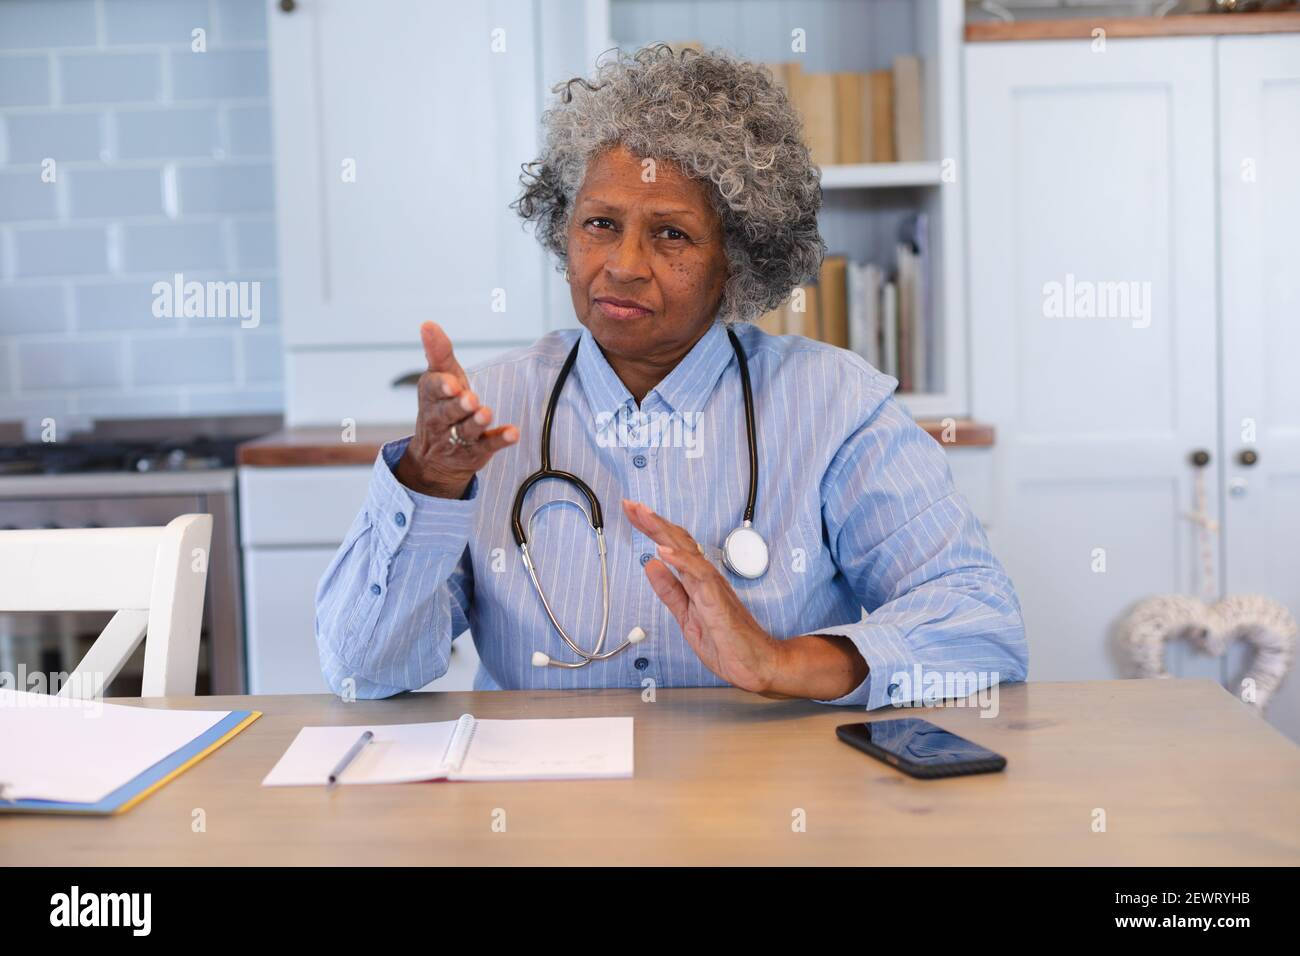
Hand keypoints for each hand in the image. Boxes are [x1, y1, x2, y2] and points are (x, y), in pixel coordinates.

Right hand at [395, 321, 518, 497]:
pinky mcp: (475, 452)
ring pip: (466, 431)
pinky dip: (500, 440)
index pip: (432, 390)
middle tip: (470, 399)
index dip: (442, 386)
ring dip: (477, 422)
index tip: (452, 383)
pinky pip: (488, 446)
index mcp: (431, 397)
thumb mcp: (438, 378)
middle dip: (459, 406)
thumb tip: (427, 324)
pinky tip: (513, 433)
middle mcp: (441, 419)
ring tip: (486, 413)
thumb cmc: (442, 404)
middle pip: (448, 412)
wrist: (435, 457)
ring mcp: (457, 438)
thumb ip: (438, 353)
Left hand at [622, 499, 781, 692]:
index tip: (634, 514)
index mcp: (697, 580)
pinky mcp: (717, 602)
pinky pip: (699, 576)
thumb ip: (669, 591)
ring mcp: (712, 587)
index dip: (653, 529)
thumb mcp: (686, 616)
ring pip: (686, 551)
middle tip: (632, 505)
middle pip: (678, 541)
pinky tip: (664, 552)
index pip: (673, 547)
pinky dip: (681, 562)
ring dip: (664, 532)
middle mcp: (705, 578)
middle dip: (653, 522)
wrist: (756, 663)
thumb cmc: (727, 641)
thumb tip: (651, 565)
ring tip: (644, 516)